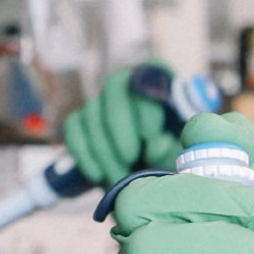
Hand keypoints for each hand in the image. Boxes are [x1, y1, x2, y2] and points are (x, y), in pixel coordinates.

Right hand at [59, 61, 181, 180]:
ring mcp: (101, 101)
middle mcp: (128, 83)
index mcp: (160, 80)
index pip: (150, 74)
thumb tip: (156, 145)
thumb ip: (172, 147)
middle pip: (114, 87)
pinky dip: (84, 153)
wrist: (147, 173)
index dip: (147, 105)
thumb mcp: (180, 152)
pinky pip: (73, 129)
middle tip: (130, 158)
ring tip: (120, 178)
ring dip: (104, 150)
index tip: (151, 136)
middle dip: (120, 125)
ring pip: (93, 113)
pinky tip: (98, 175)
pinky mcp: (80, 120)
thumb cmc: (171, 156)